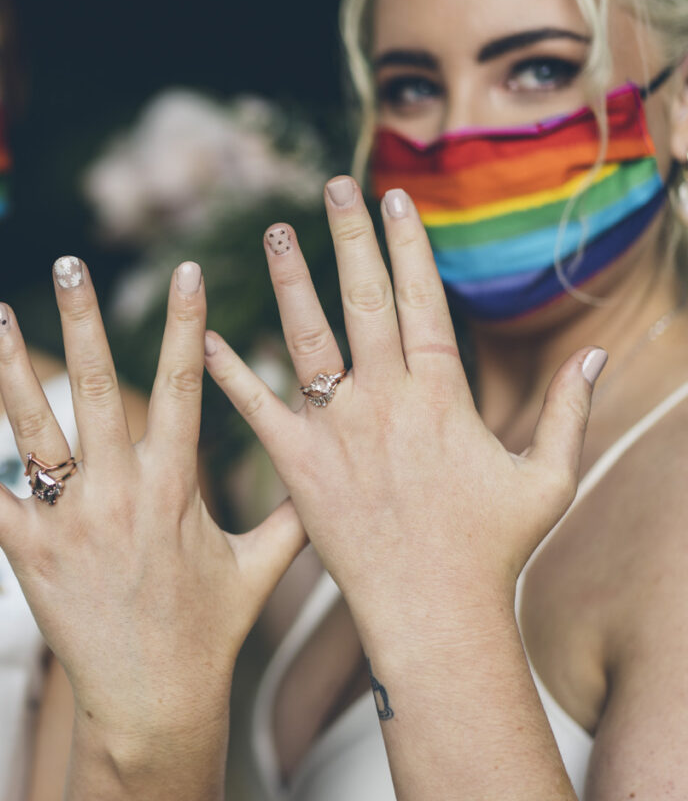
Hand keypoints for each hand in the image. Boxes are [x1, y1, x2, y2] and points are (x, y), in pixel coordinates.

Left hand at [0, 257, 304, 742]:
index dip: (186, 325)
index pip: (187, 388)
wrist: (156, 705)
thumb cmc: (210, 635)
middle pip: (99, 389)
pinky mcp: (28, 553)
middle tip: (68, 262)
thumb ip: (292, 515)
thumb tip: (330, 477)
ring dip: (13, 365)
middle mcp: (120, 494)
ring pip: (35, 428)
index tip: (184, 270)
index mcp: (177, 489)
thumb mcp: (263, 569)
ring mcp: (69, 522)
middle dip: (85, 320)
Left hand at [204, 178, 602, 629]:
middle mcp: (385, 400)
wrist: (432, 613)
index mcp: (442, 395)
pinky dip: (229, 370)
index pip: (423, 300)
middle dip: (349, 237)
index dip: (408, 245)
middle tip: (331, 186)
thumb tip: (596, 356)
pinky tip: (203, 334)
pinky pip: (255, 407)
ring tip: (275, 232)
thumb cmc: (491, 550)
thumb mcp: (547, 478)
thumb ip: (567, 412)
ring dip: (291, 281)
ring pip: (308, 337)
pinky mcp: (296, 464)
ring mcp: (337, 430)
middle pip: (364, 300)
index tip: (394, 198)